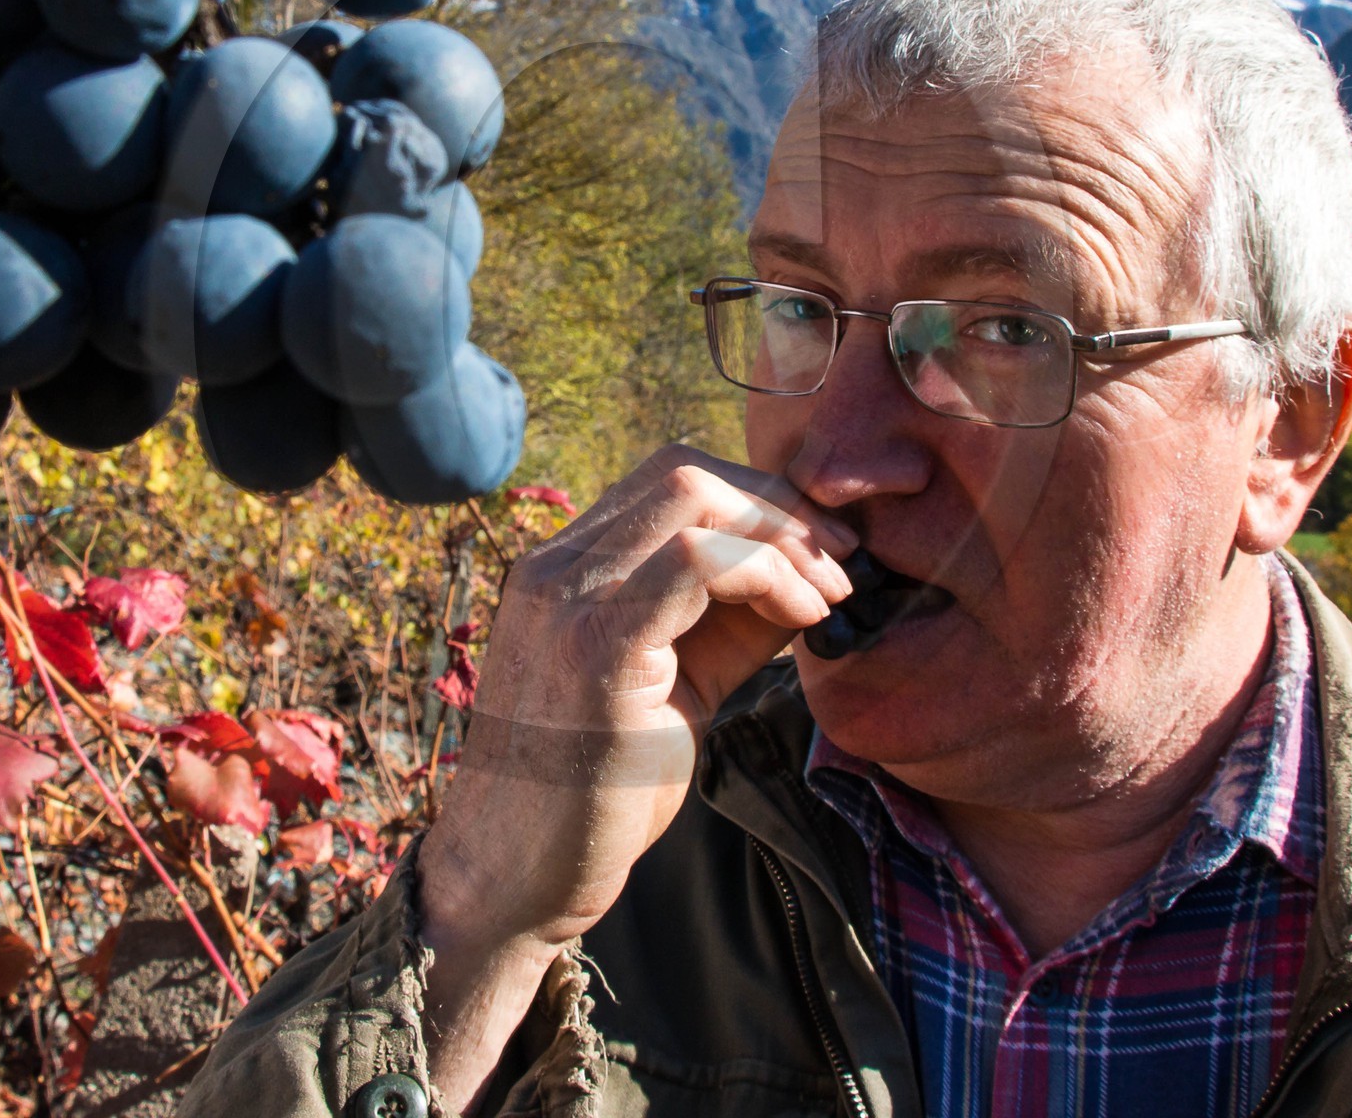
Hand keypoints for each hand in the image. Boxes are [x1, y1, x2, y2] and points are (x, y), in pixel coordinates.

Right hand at [416, 445, 854, 1105]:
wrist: (510, 881)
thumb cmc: (594, 794)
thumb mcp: (675, 687)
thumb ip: (727, 624)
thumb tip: (808, 577)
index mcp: (566, 570)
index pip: (669, 482)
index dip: (757, 501)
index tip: (820, 552)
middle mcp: (557, 567)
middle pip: (685, 472)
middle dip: (780, 507)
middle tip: (841, 565)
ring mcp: (568, 600)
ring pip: (691, 496)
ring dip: (782, 537)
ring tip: (828, 597)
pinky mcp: (596, 648)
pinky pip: (695, 561)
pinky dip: (766, 574)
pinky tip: (801, 620)